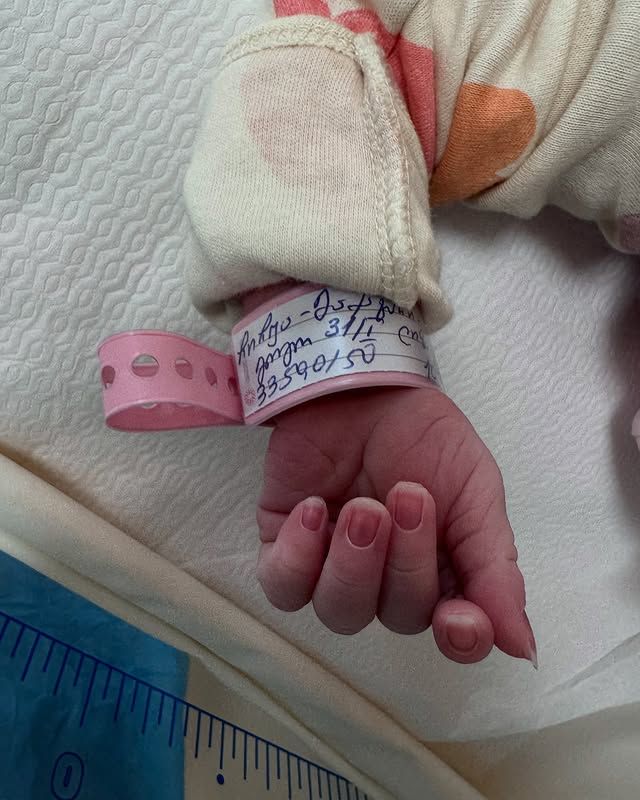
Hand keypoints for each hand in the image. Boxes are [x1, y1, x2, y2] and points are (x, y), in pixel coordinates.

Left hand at [256, 385, 536, 665]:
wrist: (365, 385)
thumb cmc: (425, 438)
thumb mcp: (476, 491)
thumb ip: (494, 566)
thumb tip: (524, 648)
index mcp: (443, 574)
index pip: (452, 634)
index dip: (458, 638)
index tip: (460, 620)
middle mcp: (388, 583)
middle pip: (399, 617)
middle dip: (406, 560)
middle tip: (408, 495)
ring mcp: (334, 568)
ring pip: (339, 612)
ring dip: (354, 563)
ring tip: (361, 506)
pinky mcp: (286, 547)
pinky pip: (283, 586)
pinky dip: (298, 557)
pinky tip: (314, 510)